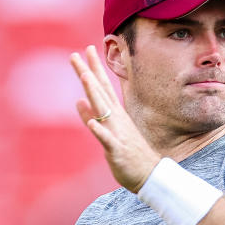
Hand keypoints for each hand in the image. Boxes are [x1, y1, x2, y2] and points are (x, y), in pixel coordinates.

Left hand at [71, 45, 160, 192]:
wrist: (148, 174)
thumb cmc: (128, 153)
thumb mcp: (107, 131)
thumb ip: (92, 116)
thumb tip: (78, 101)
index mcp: (114, 115)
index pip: (102, 87)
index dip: (94, 68)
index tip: (86, 50)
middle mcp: (116, 119)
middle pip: (100, 92)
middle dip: (89, 73)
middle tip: (76, 54)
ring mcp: (117, 133)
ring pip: (103, 110)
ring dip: (94, 93)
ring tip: (85, 77)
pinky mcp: (117, 150)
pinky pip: (107, 139)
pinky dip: (99, 130)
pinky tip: (91, 123)